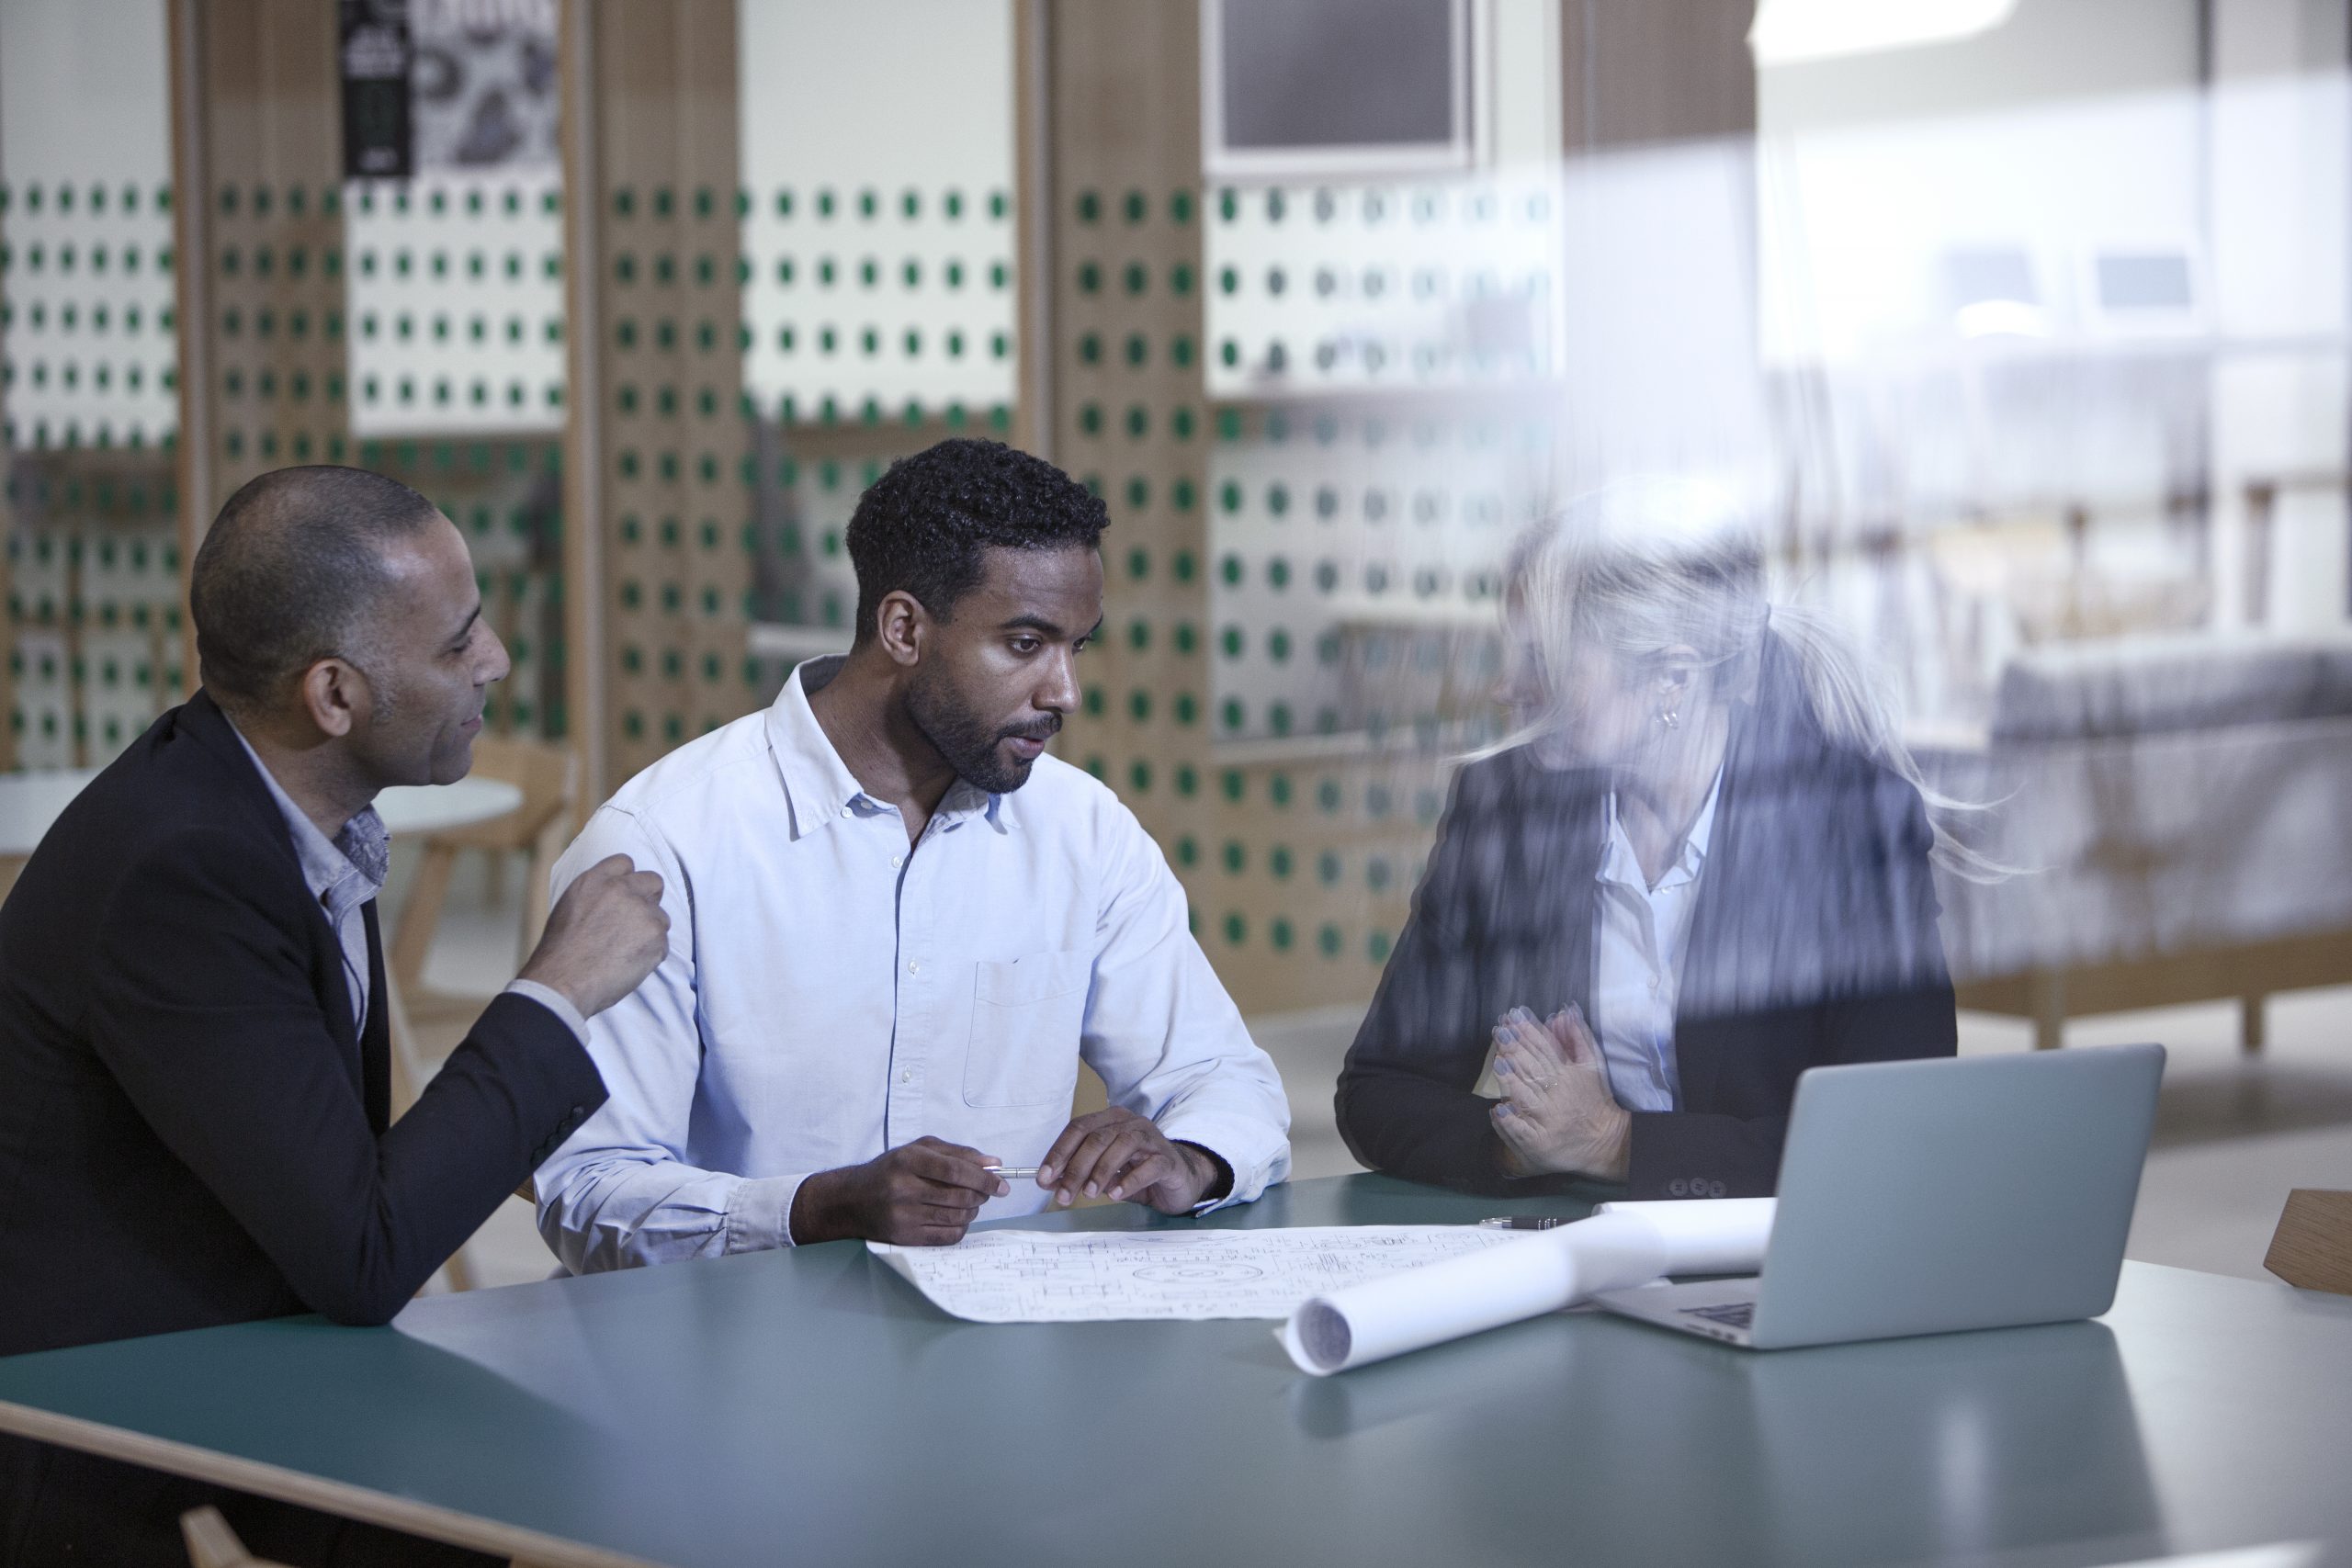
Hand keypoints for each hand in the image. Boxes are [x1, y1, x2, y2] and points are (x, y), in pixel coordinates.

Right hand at [518, 854, 668, 1017]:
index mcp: (595, 880)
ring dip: (650, 931)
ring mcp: (642, 912)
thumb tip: (612, 896)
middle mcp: (621, 890)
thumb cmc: (560, 953)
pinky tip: (629, 964)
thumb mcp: (569, 908)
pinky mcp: (656, 936)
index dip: (628, 879)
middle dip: (649, 899)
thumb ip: (595, 895)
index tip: (625, 894)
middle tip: (636, 921)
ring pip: (661, 917)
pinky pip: (663, 944)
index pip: (625, 862)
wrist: (563, 982)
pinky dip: (652, 955)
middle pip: (654, 881)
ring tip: (626, 951)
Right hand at [789, 1137, 1011, 1245]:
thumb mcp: (919, 1150)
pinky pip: (947, 1236)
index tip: (1001, 1184)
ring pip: (956, 1217)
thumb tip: (994, 1163)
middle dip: (981, 1195)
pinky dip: (960, 1228)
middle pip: (959, 1196)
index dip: (984, 1178)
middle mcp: (903, 1188)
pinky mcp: (904, 1237)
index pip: (955, 1171)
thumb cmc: (891, 1170)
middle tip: (986, 1192)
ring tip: (969, 1203)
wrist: (852, 1200)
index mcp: (908, 1160)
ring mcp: (903, 1215)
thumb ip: (957, 1153)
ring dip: (972, 1211)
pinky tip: (957, 1219)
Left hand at [1036, 1108, 1225, 1213]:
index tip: (1044, 1177)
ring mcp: (1151, 1138)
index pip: (1078, 1128)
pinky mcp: (1168, 1159)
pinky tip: (1116, 1194)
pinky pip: (1148, 1166)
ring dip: (1100, 1172)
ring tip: (1089, 1194)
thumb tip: (1047, 1182)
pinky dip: (1129, 1180)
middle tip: (1063, 1195)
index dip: (1059, 1152)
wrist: (1178, 1179)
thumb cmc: (1137, 1171)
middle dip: (1076, 1168)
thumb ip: (1077, 1173)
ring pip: (1121, 1146)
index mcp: (1110, 1120)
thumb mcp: (1103, 1172)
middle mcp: (1130, 1123)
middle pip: (1097, 1138)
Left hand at [1489, 1004, 1630, 1180]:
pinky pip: (1521, 1131)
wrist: (1605, 1144)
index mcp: (1569, 1076)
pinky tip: (1498, 1109)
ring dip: (1511, 1080)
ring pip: (1525, 1097)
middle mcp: (1557, 1097)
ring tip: (1498, 1062)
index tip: (1513, 1016)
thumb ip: (1579, 1040)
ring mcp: (1547, 1120)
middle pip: (1533, 1069)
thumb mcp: (1593, 1068)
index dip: (1529, 1032)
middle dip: (1516, 1049)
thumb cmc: (1595, 1103)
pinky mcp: (1538, 1143)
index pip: (1546, 1050)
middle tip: (1500, 1031)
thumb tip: (1565, 1012)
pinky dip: (1510, 1120)